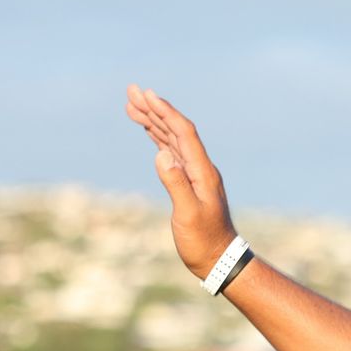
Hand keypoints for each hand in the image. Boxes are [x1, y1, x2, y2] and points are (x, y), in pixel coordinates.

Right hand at [125, 84, 236, 279]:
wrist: (219, 259)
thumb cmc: (204, 241)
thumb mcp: (188, 215)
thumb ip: (176, 185)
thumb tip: (161, 155)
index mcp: (202, 172)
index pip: (183, 133)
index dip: (165, 112)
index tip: (147, 95)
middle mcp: (200, 168)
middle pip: (176, 130)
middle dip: (154, 109)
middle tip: (131, 90)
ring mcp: (195, 174)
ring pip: (171, 139)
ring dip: (153, 120)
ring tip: (131, 104)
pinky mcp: (188, 182)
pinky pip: (171, 153)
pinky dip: (157, 138)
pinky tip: (147, 132)